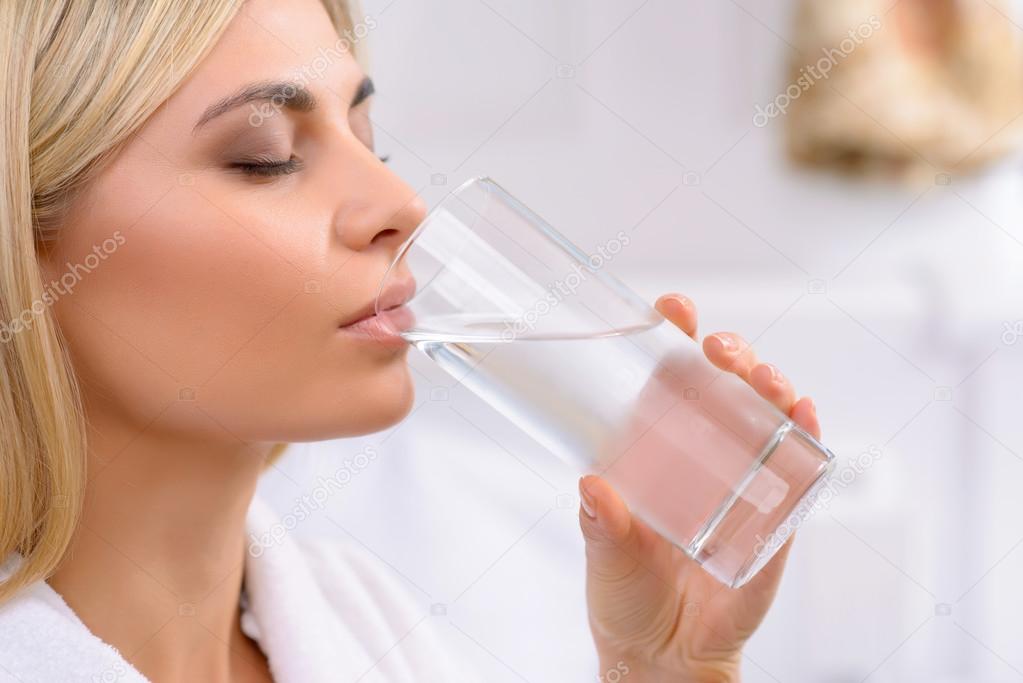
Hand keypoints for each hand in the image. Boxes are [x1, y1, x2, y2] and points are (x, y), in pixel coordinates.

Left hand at [579, 293, 821, 681]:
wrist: (664, 652)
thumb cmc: (626, 592)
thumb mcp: (606, 553)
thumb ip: (601, 524)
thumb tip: (593, 485)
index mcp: (656, 449)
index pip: (669, 378)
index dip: (674, 336)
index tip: (674, 307)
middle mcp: (703, 455)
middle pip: (725, 385)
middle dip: (730, 354)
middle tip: (721, 349)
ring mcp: (744, 481)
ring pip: (766, 416)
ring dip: (771, 386)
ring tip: (763, 378)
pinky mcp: (775, 518)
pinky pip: (797, 471)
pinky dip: (806, 438)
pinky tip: (804, 414)